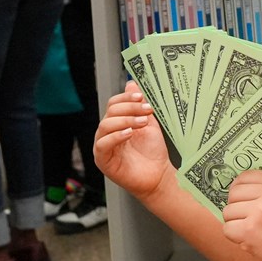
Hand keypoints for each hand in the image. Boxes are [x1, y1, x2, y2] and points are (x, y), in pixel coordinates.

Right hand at [93, 82, 171, 198]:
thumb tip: (132, 84)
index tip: (142, 97)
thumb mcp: (149, 124)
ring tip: (143, 122)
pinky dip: (116, 136)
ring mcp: (103, 146)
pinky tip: (129, 133)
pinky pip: (103, 144)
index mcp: (117, 123)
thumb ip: (140, 106)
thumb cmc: (152, 153)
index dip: (126, 98)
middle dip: (129, 108)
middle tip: (147, 109)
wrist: (158, 175)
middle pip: (110, 112)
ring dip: (125, 120)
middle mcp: (107, 133)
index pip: (114, 104)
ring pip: (105, 126)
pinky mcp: (103, 160)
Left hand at [221, 170, 261, 260]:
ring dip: (235, 222)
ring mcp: (259, 213)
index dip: (239, 186)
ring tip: (252, 230)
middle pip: (234, 193)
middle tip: (249, 218)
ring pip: (228, 211)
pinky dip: (234, 237)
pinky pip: (227, 228)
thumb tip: (236, 186)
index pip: (246, 175)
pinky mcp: (249, 231)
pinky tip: (250, 240)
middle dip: (236, 206)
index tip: (242, 197)